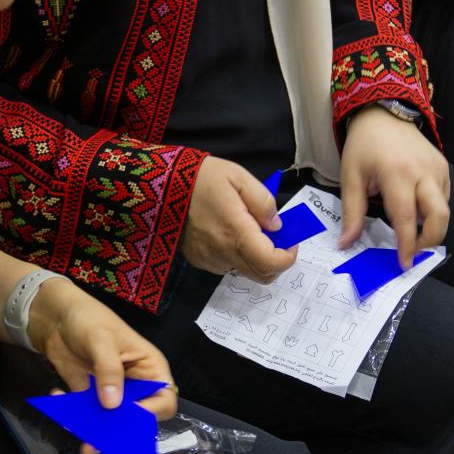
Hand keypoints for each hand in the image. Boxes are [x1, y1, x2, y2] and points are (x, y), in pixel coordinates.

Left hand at [27, 278, 177, 419]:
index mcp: (149, 367)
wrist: (56, 316)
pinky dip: (74, 415)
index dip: (152, 411)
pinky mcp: (90, 396)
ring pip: (112, 420)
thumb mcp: (102, 340)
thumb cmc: (89, 318)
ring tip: (78, 431)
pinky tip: (58, 395)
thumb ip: (109, 370)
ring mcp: (112, 392)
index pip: (164, 398)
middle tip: (101, 438)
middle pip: (138, 415)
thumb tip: (112, 404)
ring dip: (95, 429)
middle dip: (121, 429)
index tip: (129, 418)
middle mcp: (135, 384)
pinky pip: (87, 414)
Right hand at [182, 156, 297, 283]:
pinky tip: (228, 233)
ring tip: (250, 230)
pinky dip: (237, 255)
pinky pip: (226, 266)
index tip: (291, 240)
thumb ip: (263, 203)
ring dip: (256, 258)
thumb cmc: (204, 177)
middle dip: (276, 261)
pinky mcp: (198, 260)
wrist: (162, 185)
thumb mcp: (240, 178)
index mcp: (236, 233)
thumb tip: (277, 226)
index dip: (288, 257)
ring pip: (244, 271)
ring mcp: (209, 260)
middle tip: (277, 237)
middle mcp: (223, 253)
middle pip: (261, 275)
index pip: (270, 263)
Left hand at [339, 106, 450, 269]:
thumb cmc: (363, 145)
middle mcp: (423, 172)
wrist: (383, 113)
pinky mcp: (443, 167)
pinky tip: (416, 214)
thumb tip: (346, 244)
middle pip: (439, 216)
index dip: (406, 244)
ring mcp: (437, 169)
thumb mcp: (350, 177)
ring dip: (432, 228)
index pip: (406, 217)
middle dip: (429, 241)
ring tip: (412, 237)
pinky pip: (444, 197)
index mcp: (396, 173)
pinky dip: (433, 212)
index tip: (404, 264)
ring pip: (444, 209)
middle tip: (413, 254)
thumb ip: (351, 212)